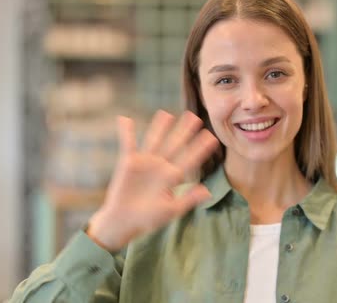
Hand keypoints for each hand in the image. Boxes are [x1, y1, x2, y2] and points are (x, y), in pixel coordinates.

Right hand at [87, 110, 218, 250]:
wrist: (124, 222)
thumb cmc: (148, 219)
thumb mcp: (171, 210)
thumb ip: (188, 199)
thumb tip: (208, 192)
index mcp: (173, 177)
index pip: (190, 159)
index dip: (200, 149)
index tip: (212, 137)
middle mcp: (161, 166)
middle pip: (175, 145)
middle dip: (184, 132)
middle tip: (195, 117)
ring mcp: (145, 163)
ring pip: (154, 140)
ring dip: (160, 128)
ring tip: (167, 114)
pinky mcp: (128, 163)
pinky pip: (128, 144)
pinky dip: (126, 132)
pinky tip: (125, 119)